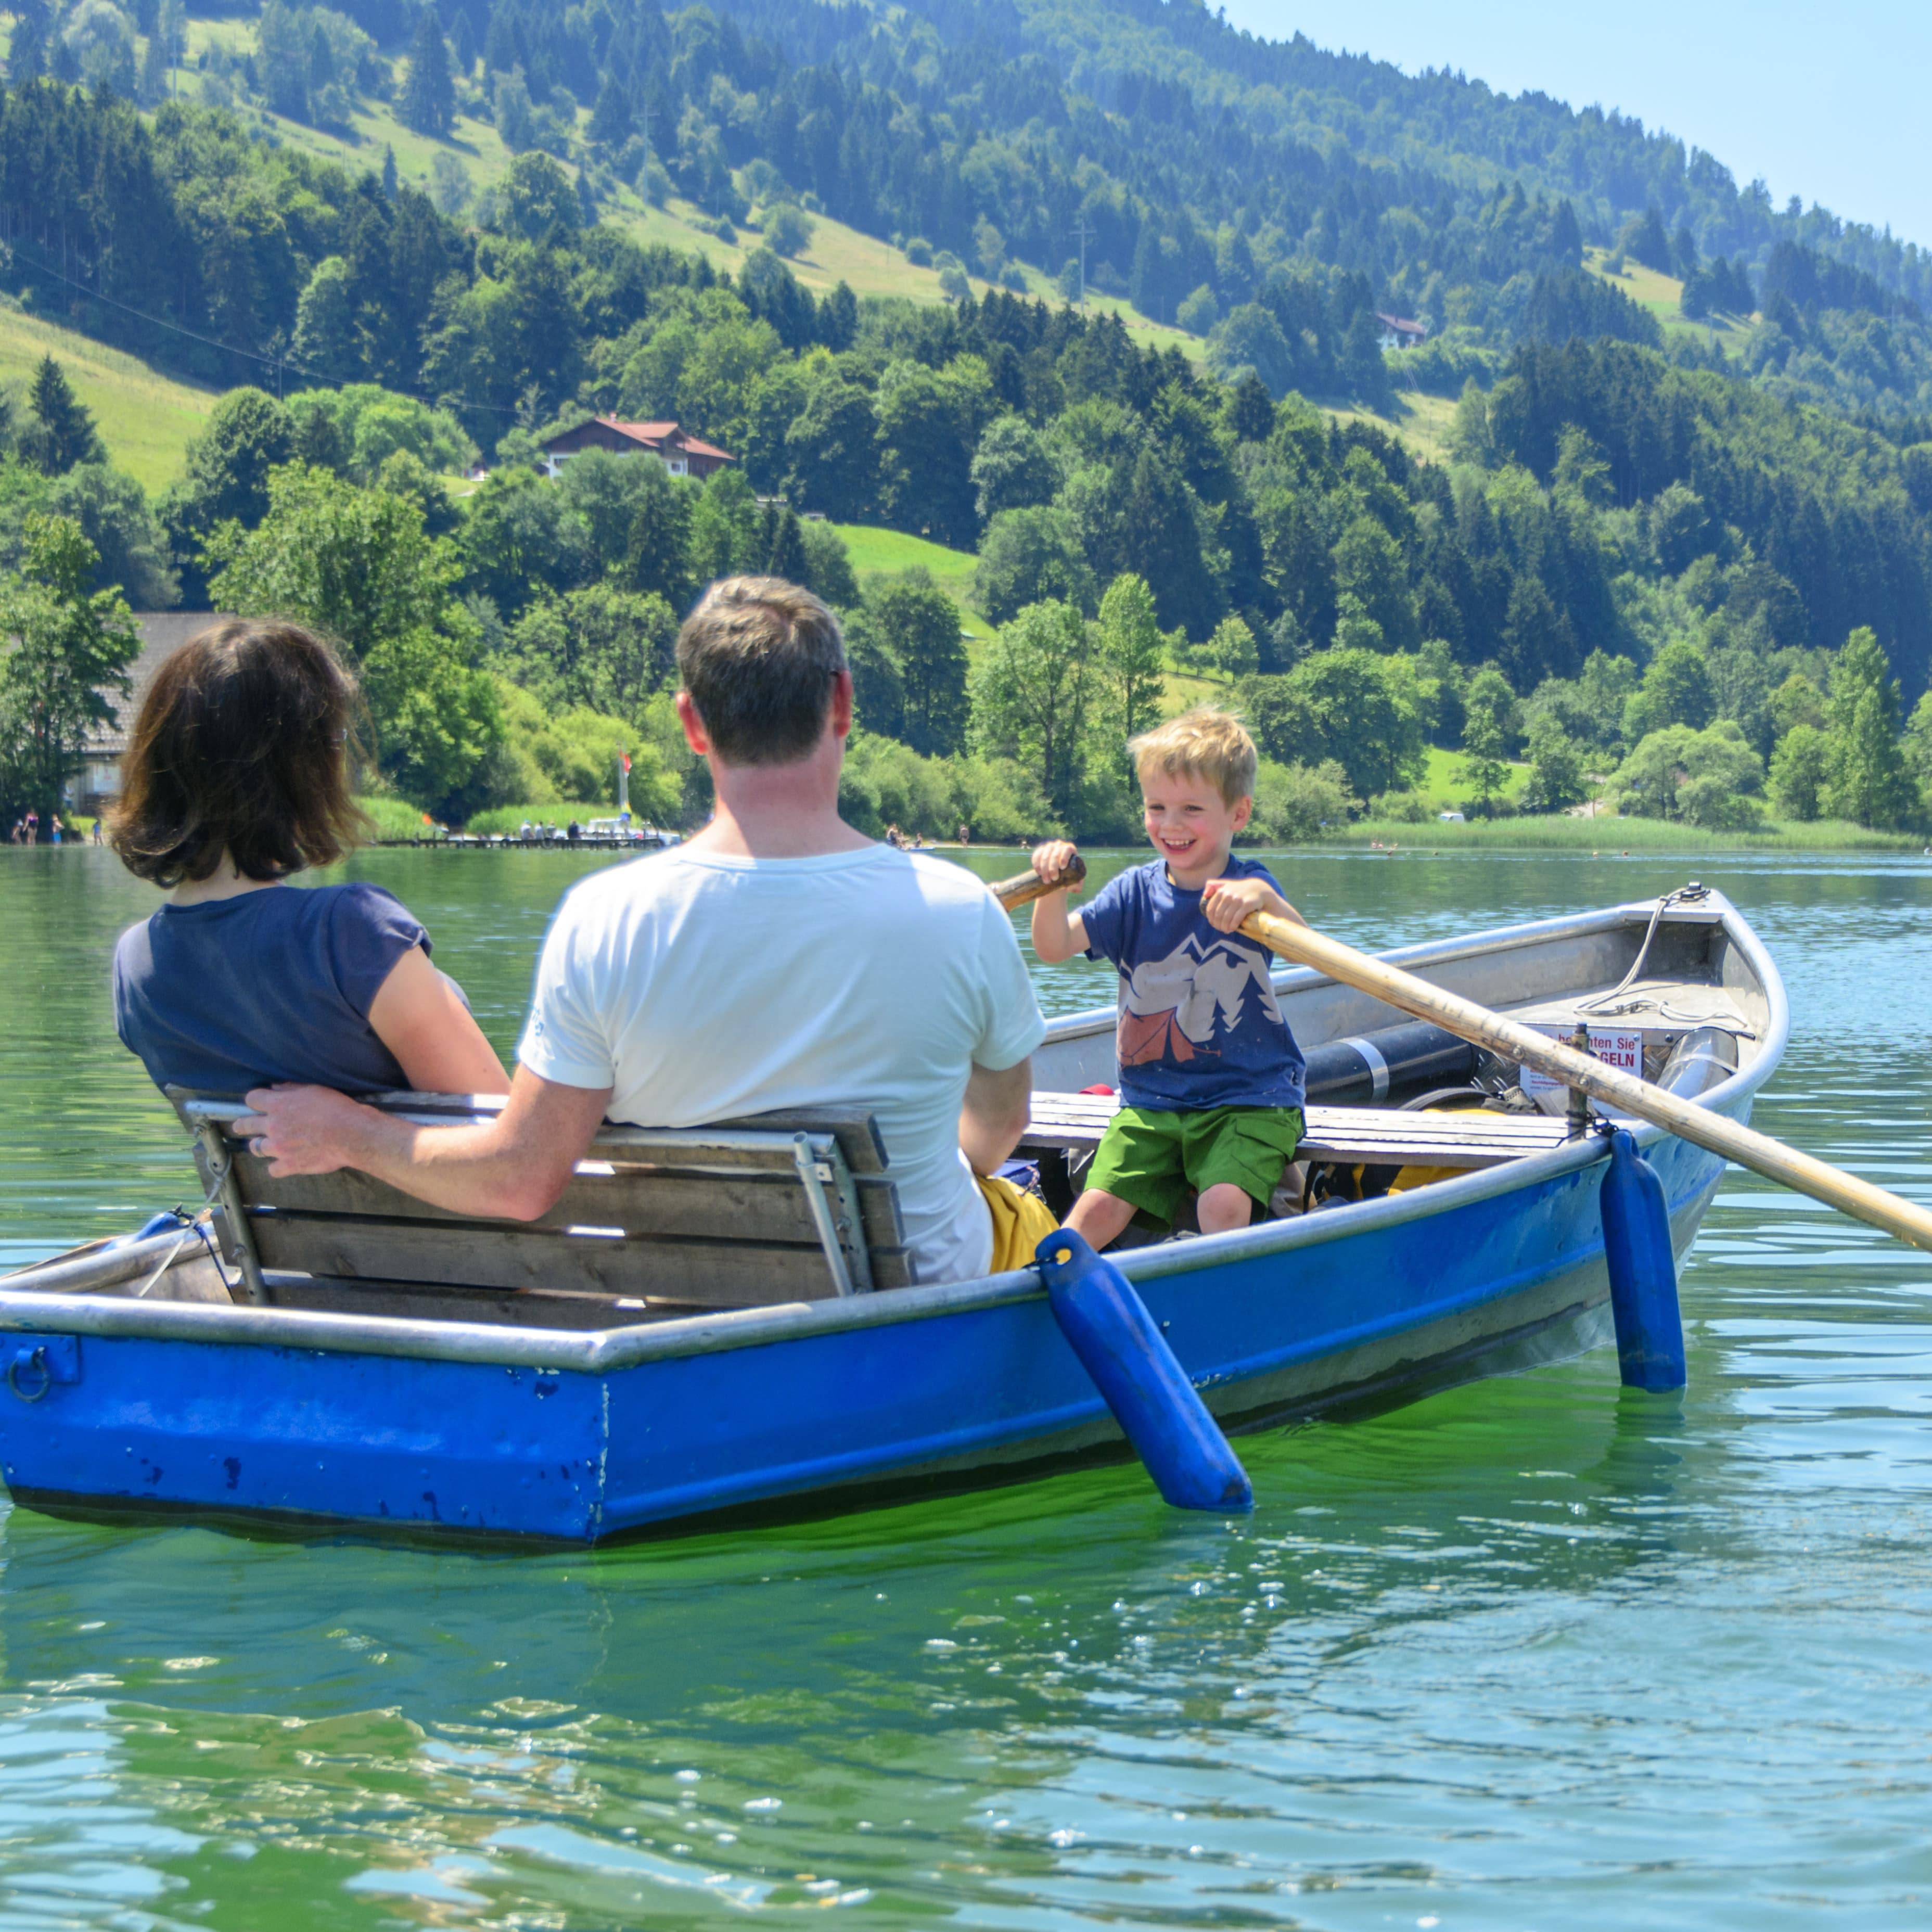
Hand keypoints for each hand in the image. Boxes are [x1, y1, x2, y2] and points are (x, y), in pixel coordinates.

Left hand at [234, 1084, 377, 1177]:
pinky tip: (282, 1164)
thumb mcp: (314, 1090)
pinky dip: (276, 1167)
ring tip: (265, 1146)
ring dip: (259, 1145)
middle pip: (245, 1124)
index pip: (252, 1099)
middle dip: (242, 1125)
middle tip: (241, 1126)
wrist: (351, 1134)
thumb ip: (291, 1089)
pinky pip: (273, 1169)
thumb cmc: (336, 1109)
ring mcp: (279, 1147)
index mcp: (278, 1105)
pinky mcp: (289, 1165)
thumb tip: (276, 1088)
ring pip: (255, 1148)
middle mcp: (273, 1126)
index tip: (256, 1103)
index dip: (253, 1100)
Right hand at [1031, 839, 1081, 890]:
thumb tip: (1069, 887)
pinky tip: (1039, 873)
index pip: (1067, 850)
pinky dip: (1036, 864)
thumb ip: (1077, 885)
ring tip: (1046, 880)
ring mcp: (1048, 847)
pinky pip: (1036, 856)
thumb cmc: (1069, 877)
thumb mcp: (1076, 881)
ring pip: (1045, 856)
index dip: (1064, 857)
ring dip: (1044, 869)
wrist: (1058, 876)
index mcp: (1070, 849)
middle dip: (1053, 868)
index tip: (1062, 868)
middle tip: (1053, 879)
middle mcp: (1059, 846)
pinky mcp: (1039, 851)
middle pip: (1055, 855)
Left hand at [1201, 875, 1288, 932]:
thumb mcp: (1227, 884)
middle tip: (1221, 929)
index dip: (1211, 919)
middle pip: (1218, 915)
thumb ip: (1214, 886)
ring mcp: (1237, 899)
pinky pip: (1236, 918)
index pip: (1211, 909)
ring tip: (1226, 930)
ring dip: (1225, 927)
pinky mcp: (1247, 904)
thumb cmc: (1241, 889)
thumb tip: (1204, 894)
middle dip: (1218, 925)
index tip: (1214, 925)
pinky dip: (1233, 925)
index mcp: (1221, 891)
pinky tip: (1232, 929)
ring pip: (1226, 918)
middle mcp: (1228, 894)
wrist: (1260, 889)